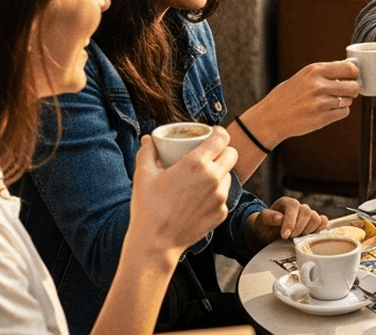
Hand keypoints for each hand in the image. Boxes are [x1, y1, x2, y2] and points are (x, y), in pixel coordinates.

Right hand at [129, 130, 234, 257]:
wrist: (156, 243)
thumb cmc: (148, 208)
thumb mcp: (143, 175)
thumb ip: (147, 152)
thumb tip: (148, 139)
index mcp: (196, 163)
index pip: (222, 138)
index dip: (218, 133)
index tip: (212, 135)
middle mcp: (213, 177)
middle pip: (232, 154)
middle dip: (223, 151)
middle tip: (209, 155)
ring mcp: (220, 196)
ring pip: (230, 175)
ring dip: (221, 173)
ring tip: (205, 177)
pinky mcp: (222, 212)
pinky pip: (225, 196)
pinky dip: (216, 194)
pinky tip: (202, 198)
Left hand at [246, 196, 327, 249]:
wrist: (269, 232)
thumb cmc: (265, 226)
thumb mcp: (261, 221)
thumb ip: (268, 217)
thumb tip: (279, 218)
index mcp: (287, 203)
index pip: (293, 207)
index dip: (290, 222)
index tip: (284, 236)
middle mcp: (299, 206)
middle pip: (307, 212)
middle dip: (299, 228)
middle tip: (290, 238)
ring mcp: (308, 214)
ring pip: (316, 218)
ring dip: (308, 230)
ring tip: (297, 237)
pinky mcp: (314, 223)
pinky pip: (323, 222)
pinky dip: (319, 229)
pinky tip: (309, 236)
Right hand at [250, 61, 360, 145]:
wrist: (270, 118)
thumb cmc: (287, 96)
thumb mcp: (303, 77)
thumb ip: (324, 73)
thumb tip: (349, 70)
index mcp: (314, 70)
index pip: (349, 68)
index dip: (354, 73)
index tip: (353, 76)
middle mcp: (318, 85)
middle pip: (353, 86)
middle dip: (352, 89)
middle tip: (346, 91)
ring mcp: (320, 103)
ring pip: (348, 101)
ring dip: (343, 102)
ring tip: (328, 102)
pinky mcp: (321, 119)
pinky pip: (343, 113)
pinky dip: (339, 112)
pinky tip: (327, 111)